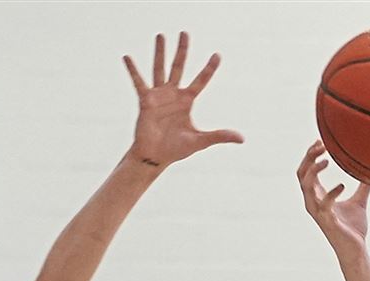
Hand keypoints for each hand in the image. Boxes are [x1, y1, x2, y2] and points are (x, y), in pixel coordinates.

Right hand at [123, 32, 243, 167]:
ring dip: (160, 52)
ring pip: (160, 69)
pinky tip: (127, 57)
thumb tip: (242, 139)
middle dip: (182, 50)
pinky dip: (133, 70)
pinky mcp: (145, 101)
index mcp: (187, 101)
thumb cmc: (176, 148)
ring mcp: (159, 96)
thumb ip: (220, 136)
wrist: (156, 157)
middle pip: (179, 67)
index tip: (217, 55)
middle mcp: (173, 94)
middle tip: (185, 33)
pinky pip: (139, 82)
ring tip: (161, 35)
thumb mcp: (201, 141)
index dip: (209, 68)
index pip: (201, 80)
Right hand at [297, 140, 369, 259]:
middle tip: (321, 144)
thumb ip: (363, 186)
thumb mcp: (359, 201)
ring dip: (313, 170)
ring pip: (305, 186)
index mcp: (318, 196)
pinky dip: (331, 193)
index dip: (310, 155)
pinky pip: (323, 203)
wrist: (356, 249)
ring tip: (326, 159)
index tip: (320, 141)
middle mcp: (313, 202)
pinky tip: (342, 185)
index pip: (306, 171)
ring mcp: (318, 212)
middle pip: (302, 174)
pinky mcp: (326, 221)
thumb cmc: (353, 227)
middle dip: (308, 157)